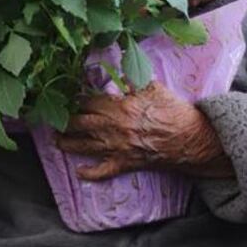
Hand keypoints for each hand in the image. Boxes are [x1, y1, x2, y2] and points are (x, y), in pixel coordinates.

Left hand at [55, 82, 230, 179]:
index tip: (71, 99)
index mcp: (120, 108)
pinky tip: (79, 172)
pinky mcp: (125, 164)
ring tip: (57, 141)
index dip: (77, 100)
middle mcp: (113, 128)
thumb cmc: (173, 111)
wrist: (190, 139)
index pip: (89, 102)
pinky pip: (103, 171)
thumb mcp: (154, 88)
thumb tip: (120, 73)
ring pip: (85, 147)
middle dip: (66, 121)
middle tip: (56, 119)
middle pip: (80, 124)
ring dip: (68, 144)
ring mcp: (117, 148)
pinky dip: (89, 173)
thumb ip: (133, 81)